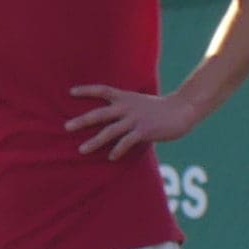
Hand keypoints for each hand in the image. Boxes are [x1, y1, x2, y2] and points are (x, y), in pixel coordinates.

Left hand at [65, 85, 198, 159]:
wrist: (181, 110)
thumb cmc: (161, 109)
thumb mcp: (140, 102)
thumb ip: (126, 108)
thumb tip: (114, 117)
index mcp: (126, 97)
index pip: (102, 90)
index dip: (86, 91)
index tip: (70, 92)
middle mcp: (127, 107)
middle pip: (99, 113)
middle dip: (82, 120)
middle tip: (66, 127)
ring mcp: (135, 119)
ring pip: (110, 131)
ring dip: (94, 141)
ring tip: (82, 150)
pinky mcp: (144, 131)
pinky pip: (126, 142)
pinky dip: (117, 150)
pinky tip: (111, 157)